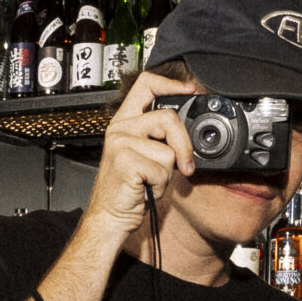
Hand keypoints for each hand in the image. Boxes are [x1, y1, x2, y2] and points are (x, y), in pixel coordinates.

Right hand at [82, 71, 196, 243]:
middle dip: (184, 145)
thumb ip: (160, 137)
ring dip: (166, 173)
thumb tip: (189, 132)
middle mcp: (121, 127)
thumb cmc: (130, 189)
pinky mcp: (125, 160)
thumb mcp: (145, 155)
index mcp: (125, 121)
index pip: (146, 84)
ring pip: (168, 150)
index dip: (171, 84)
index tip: (190, 90)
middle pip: (168, 117)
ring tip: (150, 180)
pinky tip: (144, 188)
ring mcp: (120, 142)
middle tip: (185, 166)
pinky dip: (159, 185)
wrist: (110, 216)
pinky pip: (161, 170)